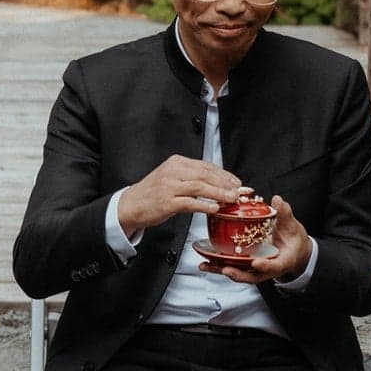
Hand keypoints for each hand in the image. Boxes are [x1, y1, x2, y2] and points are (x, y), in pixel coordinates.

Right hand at [117, 155, 246, 236]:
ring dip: (218, 193)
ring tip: (232, 199)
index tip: (238, 182)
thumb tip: (220, 184)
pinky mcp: (166, 202)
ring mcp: (169, 187)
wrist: (132, 204)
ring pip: (199, 187)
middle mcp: (173, 172)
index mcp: (177, 162)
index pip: (206, 166)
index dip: (225, 174)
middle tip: (239, 191)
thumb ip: (193, 178)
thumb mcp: (173, 177)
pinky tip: (215, 208)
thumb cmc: (154, 192)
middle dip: (225, 183)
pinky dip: (204, 205)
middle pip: (205, 175)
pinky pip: (189, 203)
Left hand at [202, 194, 311, 285]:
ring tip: (208, 265)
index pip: (274, 266)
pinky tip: (206, 262)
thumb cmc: (293, 240)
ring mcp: (256, 268)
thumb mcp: (293, 226)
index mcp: (282, 261)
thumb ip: (285, 214)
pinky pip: (233, 267)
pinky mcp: (247, 265)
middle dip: (238, 274)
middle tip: (226, 269)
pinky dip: (219, 266)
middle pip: (252, 276)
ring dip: (223, 270)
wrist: (294, 250)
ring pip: (239, 273)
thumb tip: (278, 201)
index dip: (265, 266)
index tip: (257, 262)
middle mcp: (267, 268)